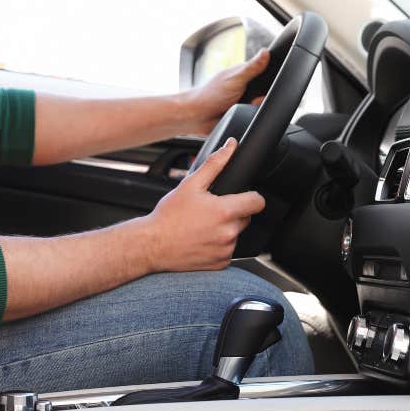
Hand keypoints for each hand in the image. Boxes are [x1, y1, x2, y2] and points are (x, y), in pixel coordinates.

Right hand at [143, 138, 264, 271]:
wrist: (152, 245)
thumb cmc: (168, 216)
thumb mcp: (190, 184)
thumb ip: (215, 164)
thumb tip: (230, 147)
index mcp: (225, 211)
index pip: (258, 202)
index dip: (251, 197)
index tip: (241, 197)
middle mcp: (229, 233)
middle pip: (246, 218)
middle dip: (233, 213)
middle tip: (211, 211)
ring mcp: (225, 250)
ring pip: (236, 235)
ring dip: (225, 230)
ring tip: (203, 226)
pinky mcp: (220, 264)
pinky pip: (227, 251)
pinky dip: (218, 246)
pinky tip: (202, 240)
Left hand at [183, 49, 269, 135]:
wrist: (197, 117)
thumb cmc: (211, 94)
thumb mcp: (235, 78)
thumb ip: (251, 67)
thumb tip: (265, 52)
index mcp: (245, 74)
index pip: (267, 71)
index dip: (272, 77)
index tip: (268, 83)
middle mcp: (246, 87)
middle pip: (267, 91)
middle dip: (265, 96)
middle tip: (253, 98)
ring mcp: (245, 101)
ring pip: (263, 105)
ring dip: (259, 108)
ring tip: (246, 107)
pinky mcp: (243, 115)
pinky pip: (255, 117)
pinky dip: (254, 118)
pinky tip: (246, 116)